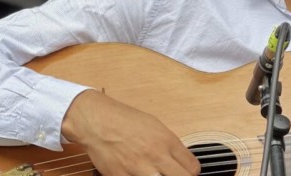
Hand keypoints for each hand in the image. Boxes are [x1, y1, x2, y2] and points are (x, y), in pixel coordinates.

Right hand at [62, 89, 200, 175]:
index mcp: (167, 141)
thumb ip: (169, 145)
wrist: (98, 121)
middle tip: (175, 175)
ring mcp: (138, 169)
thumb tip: (180, 161)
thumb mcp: (155, 126)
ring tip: (156, 174)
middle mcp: (155, 156)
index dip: (192, 172)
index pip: (192, 167)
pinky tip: (139, 174)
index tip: (188, 172)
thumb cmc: (125, 120)